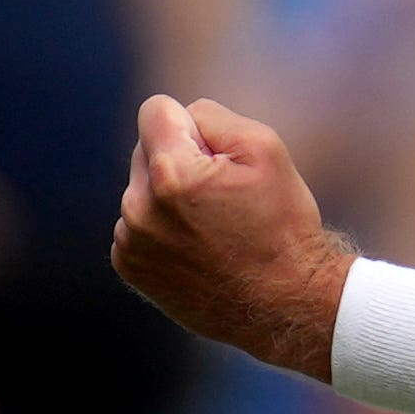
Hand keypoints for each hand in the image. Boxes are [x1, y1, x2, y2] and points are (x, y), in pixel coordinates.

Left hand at [115, 93, 344, 376]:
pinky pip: (137, 223)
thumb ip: (212, 116)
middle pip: (146, 149)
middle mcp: (138, 208)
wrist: (285, 303)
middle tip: (221, 197)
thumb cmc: (281, 224)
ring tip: (212, 227)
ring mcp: (130, 241)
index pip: (155, 110)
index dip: (191, 126)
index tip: (216, 156)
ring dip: (168, 197)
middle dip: (179, 160)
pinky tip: (196, 249)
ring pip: (142, 189)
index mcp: (170, 174)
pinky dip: (161, 228)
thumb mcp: (265, 149)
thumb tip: (181, 117)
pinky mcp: (129, 266)